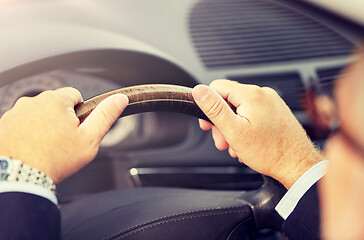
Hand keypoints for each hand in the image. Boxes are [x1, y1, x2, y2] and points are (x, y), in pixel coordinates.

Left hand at [0, 87, 127, 182]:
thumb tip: (120, 98)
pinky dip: (28, 133)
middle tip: (63, 141)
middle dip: (61, 119)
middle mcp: (32, 101)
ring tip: (46, 147)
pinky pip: (22, 124)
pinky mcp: (4, 125)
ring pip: (38, 115)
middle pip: (55, 105)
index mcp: (55, 100)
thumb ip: (106, 115)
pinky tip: (32, 149)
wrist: (20, 178)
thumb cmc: (55, 160)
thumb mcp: (90, 138)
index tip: (76, 129)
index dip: (80, 113)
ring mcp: (15, 113)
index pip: (75, 95)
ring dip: (44, 125)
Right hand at [192, 80, 322, 188]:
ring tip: (236, 146)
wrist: (297, 165)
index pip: (217, 87)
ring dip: (233, 129)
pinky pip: (252, 115)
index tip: (207, 123)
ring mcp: (271, 103)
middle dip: (221, 122)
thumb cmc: (270, 152)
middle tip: (223, 141)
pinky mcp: (276, 113)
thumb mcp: (234, 131)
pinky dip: (245, 129)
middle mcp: (263, 94)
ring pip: (240, 110)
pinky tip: (247, 145)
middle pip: (229, 100)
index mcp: (251, 95)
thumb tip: (199, 90)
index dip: (207, 105)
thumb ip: (214, 109)